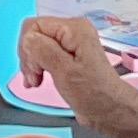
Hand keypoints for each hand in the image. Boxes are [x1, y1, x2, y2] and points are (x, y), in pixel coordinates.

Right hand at [13, 13, 137, 137]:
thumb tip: (27, 39)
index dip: (28, 48)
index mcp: (73, 28)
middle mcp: (71, 31)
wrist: (111, 111)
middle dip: (29, 58)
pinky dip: (37, 67)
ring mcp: (70, 44)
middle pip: (34, 36)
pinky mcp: (68, 57)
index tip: (35, 71)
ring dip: (31, 65)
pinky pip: (43, 55)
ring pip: (36, 46)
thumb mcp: (65, 71)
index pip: (33, 26)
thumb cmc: (93, 93)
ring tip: (36, 82)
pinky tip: (37, 81)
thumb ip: (43, 50)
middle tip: (35, 79)